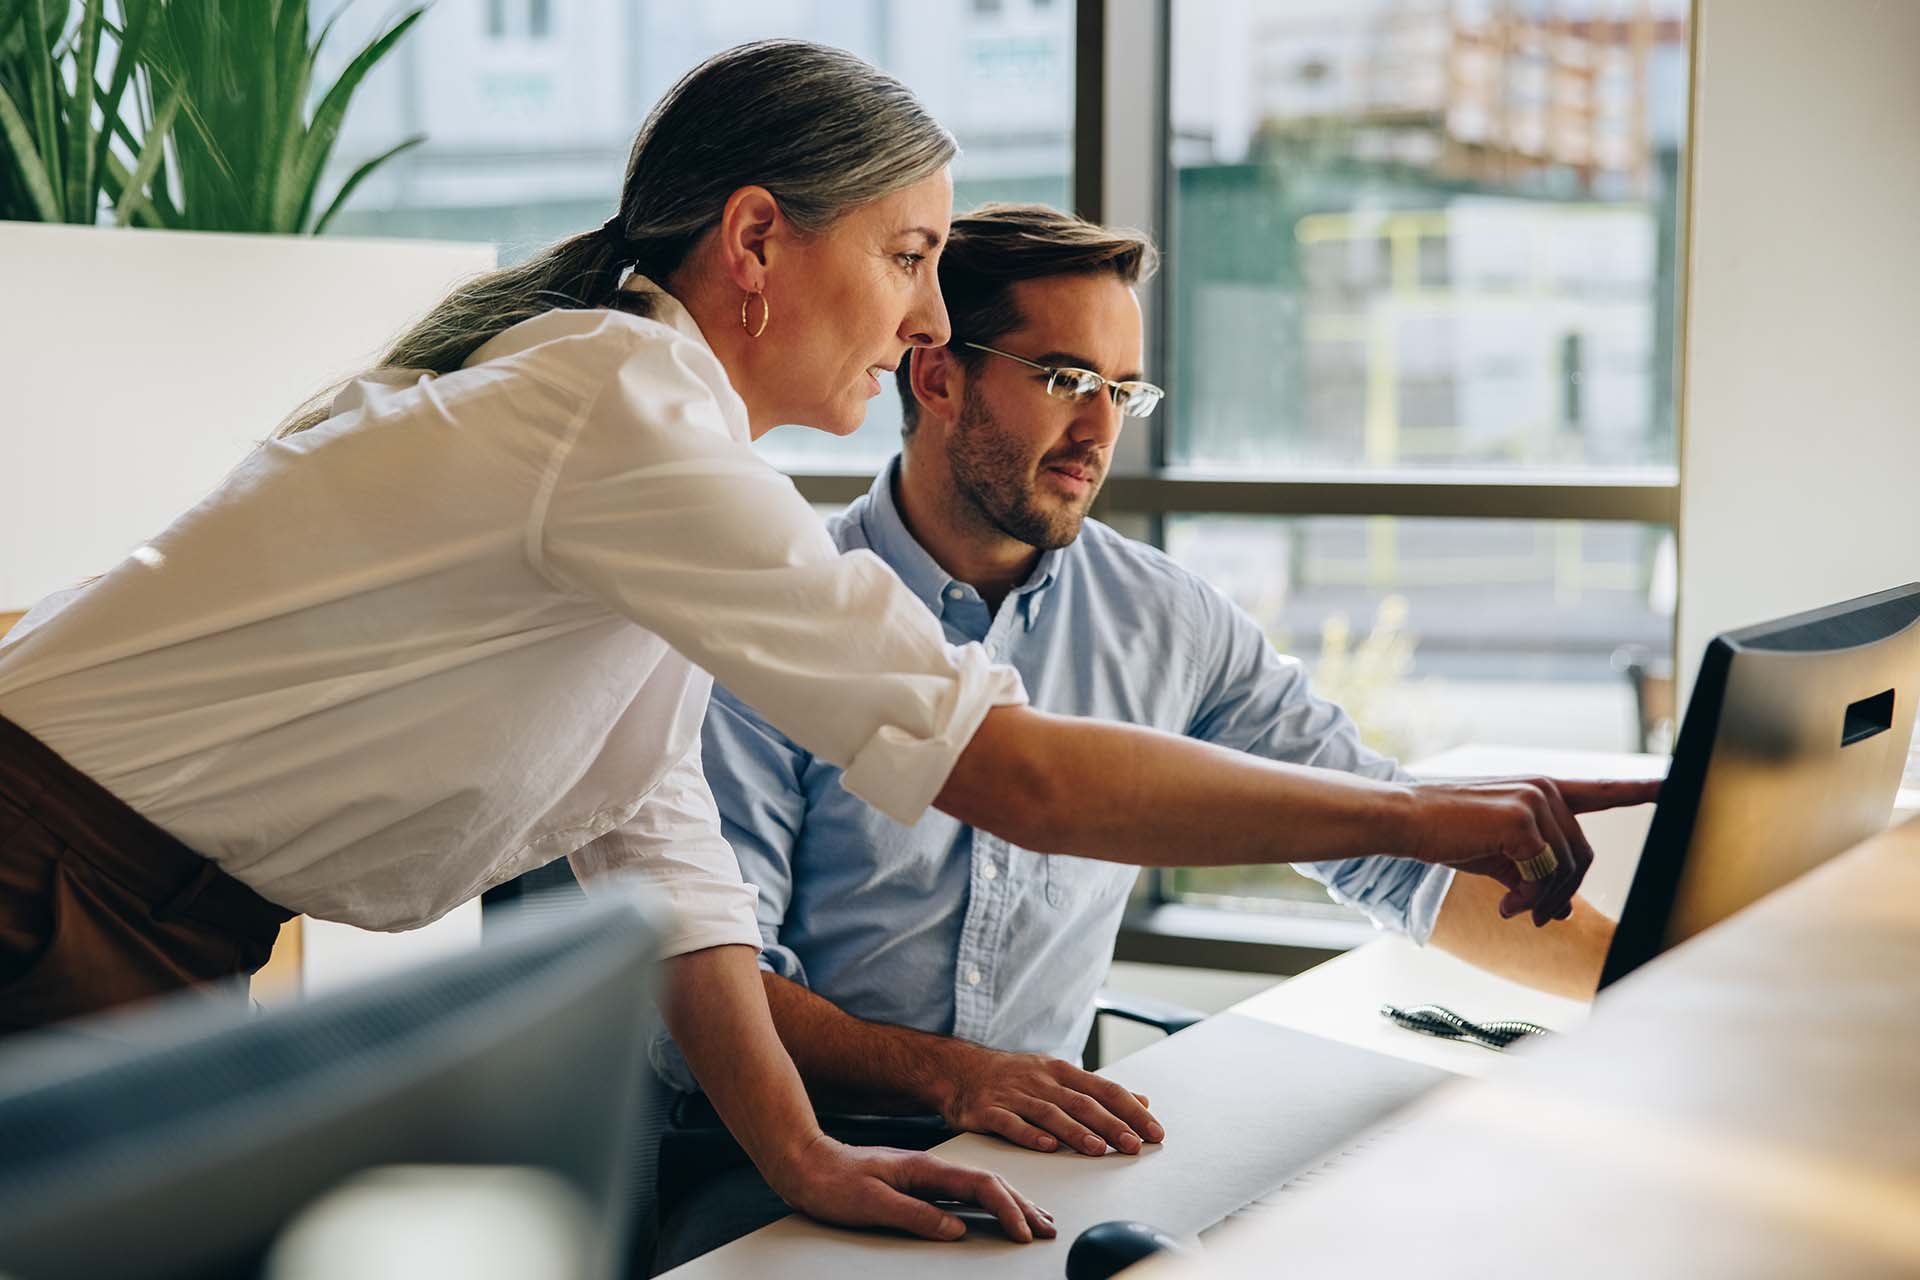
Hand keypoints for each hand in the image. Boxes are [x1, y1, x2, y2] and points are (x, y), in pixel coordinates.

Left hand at [765, 1134, 1055, 1242]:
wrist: (804, 1162)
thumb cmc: (832, 1182)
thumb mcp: (872, 1203)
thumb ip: (915, 1215)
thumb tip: (957, 1228)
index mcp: (925, 1169)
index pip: (981, 1186)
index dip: (1008, 1209)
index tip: (1025, 1233)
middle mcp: (930, 1168)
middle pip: (990, 1184)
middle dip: (1023, 1206)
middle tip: (1048, 1228)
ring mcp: (925, 1175)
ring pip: (980, 1187)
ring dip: (1011, 1203)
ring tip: (1034, 1219)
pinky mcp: (917, 1185)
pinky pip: (964, 1193)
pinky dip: (988, 1203)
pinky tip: (993, 1211)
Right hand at [933, 1042, 1164, 1155]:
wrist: (959, 1069)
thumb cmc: (1015, 1077)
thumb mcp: (1057, 1075)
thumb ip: (1098, 1090)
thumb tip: (1142, 1101)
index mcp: (1061, 1071)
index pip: (1104, 1089)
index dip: (1130, 1110)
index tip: (1153, 1131)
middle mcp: (1040, 1081)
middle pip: (1081, 1102)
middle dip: (1111, 1124)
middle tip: (1134, 1144)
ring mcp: (1013, 1095)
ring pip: (1050, 1113)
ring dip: (1075, 1132)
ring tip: (1098, 1149)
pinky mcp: (988, 1110)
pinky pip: (1010, 1124)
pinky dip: (1030, 1134)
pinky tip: (1047, 1146)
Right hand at [1404, 777, 1661, 926]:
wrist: (1407, 820)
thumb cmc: (1447, 834)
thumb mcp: (1498, 856)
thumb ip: (1535, 876)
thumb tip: (1559, 913)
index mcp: (1543, 791)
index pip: (1603, 790)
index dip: (1642, 790)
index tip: (1675, 784)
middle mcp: (1546, 789)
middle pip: (1583, 856)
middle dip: (1560, 894)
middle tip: (1532, 916)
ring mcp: (1537, 801)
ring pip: (1566, 870)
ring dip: (1540, 901)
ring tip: (1510, 909)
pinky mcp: (1523, 819)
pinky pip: (1544, 875)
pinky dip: (1526, 899)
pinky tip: (1503, 904)